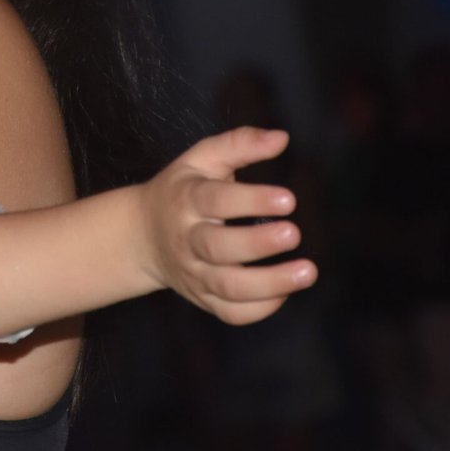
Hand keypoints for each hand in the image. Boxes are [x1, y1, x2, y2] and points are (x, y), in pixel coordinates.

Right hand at [140, 127, 317, 324]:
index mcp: (186, 199)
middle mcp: (186, 239)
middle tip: (294, 233)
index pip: (215, 200)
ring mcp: (193, 273)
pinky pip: (230, 312)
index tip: (289, 198)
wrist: (141, 235)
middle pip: (217, 247)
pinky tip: (284, 292)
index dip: (251, 200)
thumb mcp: (201, 159)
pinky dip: (259, 308)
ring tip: (308, 272)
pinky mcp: (203, 298)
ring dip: (269, 283)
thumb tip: (282, 138)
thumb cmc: (182, 189)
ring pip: (227, 287)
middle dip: (258, 244)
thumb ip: (239, 144)